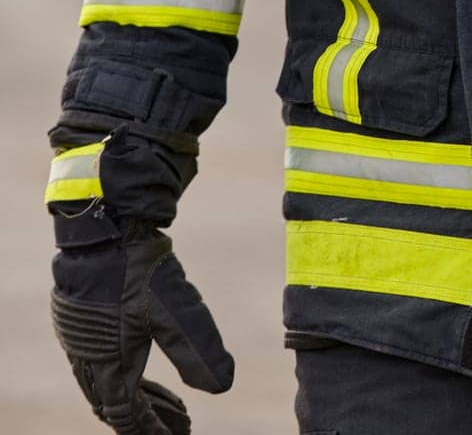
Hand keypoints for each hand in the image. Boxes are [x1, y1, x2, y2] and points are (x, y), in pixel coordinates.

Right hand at [51, 221, 233, 432]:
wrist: (103, 224)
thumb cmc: (137, 268)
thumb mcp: (176, 310)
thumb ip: (197, 350)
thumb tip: (224, 386)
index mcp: (107, 364)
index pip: (128, 416)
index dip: (153, 430)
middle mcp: (87, 356)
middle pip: (114, 404)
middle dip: (147, 418)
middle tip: (180, 421)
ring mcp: (80, 336)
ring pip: (104, 382)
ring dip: (136, 394)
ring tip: (170, 397)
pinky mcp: (79, 315)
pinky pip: (98, 359)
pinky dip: (122, 369)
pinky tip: (141, 353)